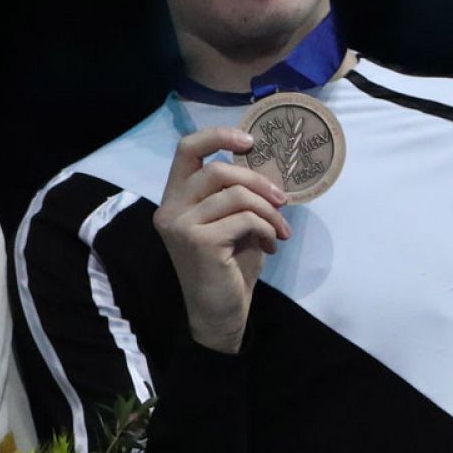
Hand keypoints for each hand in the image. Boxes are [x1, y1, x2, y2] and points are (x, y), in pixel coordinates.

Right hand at [153, 126, 292, 353]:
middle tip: (282, 200)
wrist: (220, 315)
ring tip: (281, 230)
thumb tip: (264, 167)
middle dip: (258, 180)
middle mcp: (170, 209)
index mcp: (174, 199)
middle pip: (217, 169)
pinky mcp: (199, 242)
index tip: (250, 142)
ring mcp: (181, 225)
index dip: (218, 136)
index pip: (186, 150)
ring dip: (269, 210)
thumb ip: (236, 196)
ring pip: (235, 194)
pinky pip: (244, 218)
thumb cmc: (227, 269)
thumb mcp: (231, 224)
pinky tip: (272, 245)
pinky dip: (267, 228)